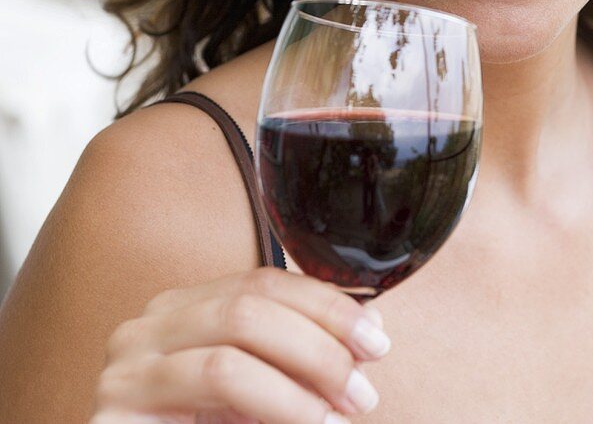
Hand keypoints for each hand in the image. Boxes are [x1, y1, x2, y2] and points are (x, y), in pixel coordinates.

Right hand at [90, 267, 390, 423]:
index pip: (262, 281)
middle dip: (321, 343)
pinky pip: (214, 383)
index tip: (376, 339)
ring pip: (232, 345)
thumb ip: (297, 361)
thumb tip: (368, 328)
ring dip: (302, 380)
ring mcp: (125, 368)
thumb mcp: (257, 397)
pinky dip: (275, 403)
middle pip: (250, 304)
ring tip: (341, 413)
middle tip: (363, 388)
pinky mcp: (116, 411)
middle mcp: (148, 328)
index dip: (325, 304)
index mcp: (181, 311)